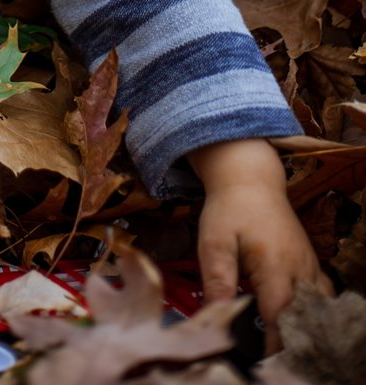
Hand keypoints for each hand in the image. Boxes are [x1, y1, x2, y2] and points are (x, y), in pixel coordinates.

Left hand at [188, 138, 332, 353]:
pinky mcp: (312, 265)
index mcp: (275, 266)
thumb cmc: (228, 210)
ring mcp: (311, 268)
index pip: (280, 317)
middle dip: (291, 341)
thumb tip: (216, 316)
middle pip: (305, 320)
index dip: (270, 342)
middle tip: (268, 352)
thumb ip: (217, 280)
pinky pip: (322, 299)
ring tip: (282, 339)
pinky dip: (313, 315)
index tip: (256, 356)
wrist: (250, 180)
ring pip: (320, 311)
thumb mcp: (213, 242)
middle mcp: (301, 271)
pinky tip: (297, 322)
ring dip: (305, 328)